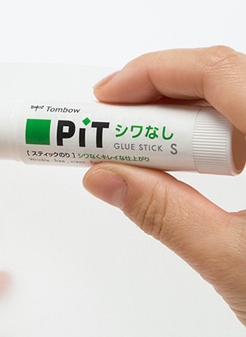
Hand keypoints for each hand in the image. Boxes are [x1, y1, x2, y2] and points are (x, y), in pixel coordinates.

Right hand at [82, 46, 245, 324]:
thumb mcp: (234, 264)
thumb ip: (164, 215)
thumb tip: (104, 177)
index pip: (220, 73)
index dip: (154, 73)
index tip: (107, 96)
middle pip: (225, 79)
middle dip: (158, 97)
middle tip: (112, 126)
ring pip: (233, 99)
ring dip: (178, 117)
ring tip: (138, 146)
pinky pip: (244, 123)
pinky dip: (205, 134)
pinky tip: (181, 158)